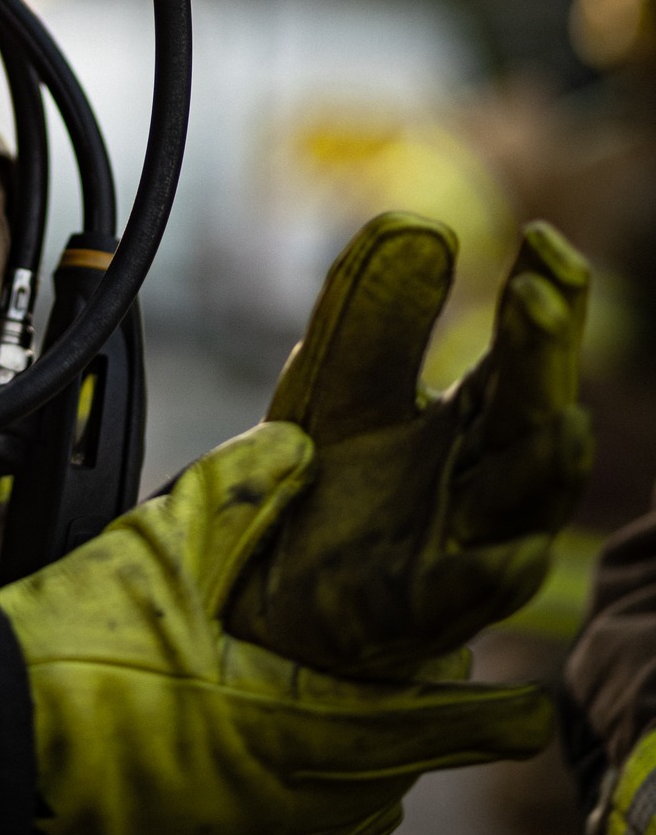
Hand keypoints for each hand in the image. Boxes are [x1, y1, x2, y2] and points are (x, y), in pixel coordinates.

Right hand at [0, 420, 550, 834]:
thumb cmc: (70, 653)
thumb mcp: (157, 553)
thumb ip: (237, 493)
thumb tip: (298, 446)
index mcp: (277, 727)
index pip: (406, 729)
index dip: (470, 721)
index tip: (526, 711)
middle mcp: (269, 799)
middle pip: (376, 783)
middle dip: (416, 741)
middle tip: (443, 702)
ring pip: (331, 815)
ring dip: (360, 771)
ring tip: (370, 726)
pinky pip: (279, 834)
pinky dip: (303, 796)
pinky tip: (278, 756)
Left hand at [227, 212, 591, 679]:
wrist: (270, 580)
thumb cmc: (333, 474)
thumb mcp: (341, 376)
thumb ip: (380, 310)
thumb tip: (426, 225)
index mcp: (476, 417)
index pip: (526, 353)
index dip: (548, 301)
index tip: (543, 239)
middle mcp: (484, 478)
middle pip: (531, 418)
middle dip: (544, 360)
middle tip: (541, 295)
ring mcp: (460, 547)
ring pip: (523, 508)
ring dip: (547, 467)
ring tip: (565, 420)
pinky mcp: (415, 609)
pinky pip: (465, 595)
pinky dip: (490, 575)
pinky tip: (511, 552)